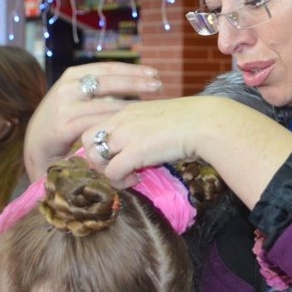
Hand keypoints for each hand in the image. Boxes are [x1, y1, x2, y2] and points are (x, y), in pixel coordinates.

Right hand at [24, 62, 162, 178]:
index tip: (154, 73)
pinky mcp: (63, 126)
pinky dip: (115, 124)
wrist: (37, 146)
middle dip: (137, 83)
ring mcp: (64, 106)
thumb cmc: (64, 121)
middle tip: (159, 86)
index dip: (133, 70)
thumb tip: (133, 83)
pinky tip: (131, 125)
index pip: (107, 68)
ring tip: (152, 106)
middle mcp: (67, 87)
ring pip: (105, 103)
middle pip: (109, 81)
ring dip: (131, 106)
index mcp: (72, 75)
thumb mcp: (79, 99)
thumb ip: (99, 91)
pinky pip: (96, 123)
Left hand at [81, 96, 212, 187]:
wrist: (206, 123)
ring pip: (94, 157)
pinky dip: (121, 181)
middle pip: (86, 140)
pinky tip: (137, 179)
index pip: (95, 125)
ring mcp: (126, 135)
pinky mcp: (134, 152)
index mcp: (126, 110)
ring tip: (127, 175)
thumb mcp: (159, 119)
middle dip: (97, 158)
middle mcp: (121, 119)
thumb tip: (142, 146)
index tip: (115, 155)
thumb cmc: (192, 122)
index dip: (99, 144)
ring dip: (107, 171)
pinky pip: (112, 172)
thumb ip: (144, 128)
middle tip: (116, 167)